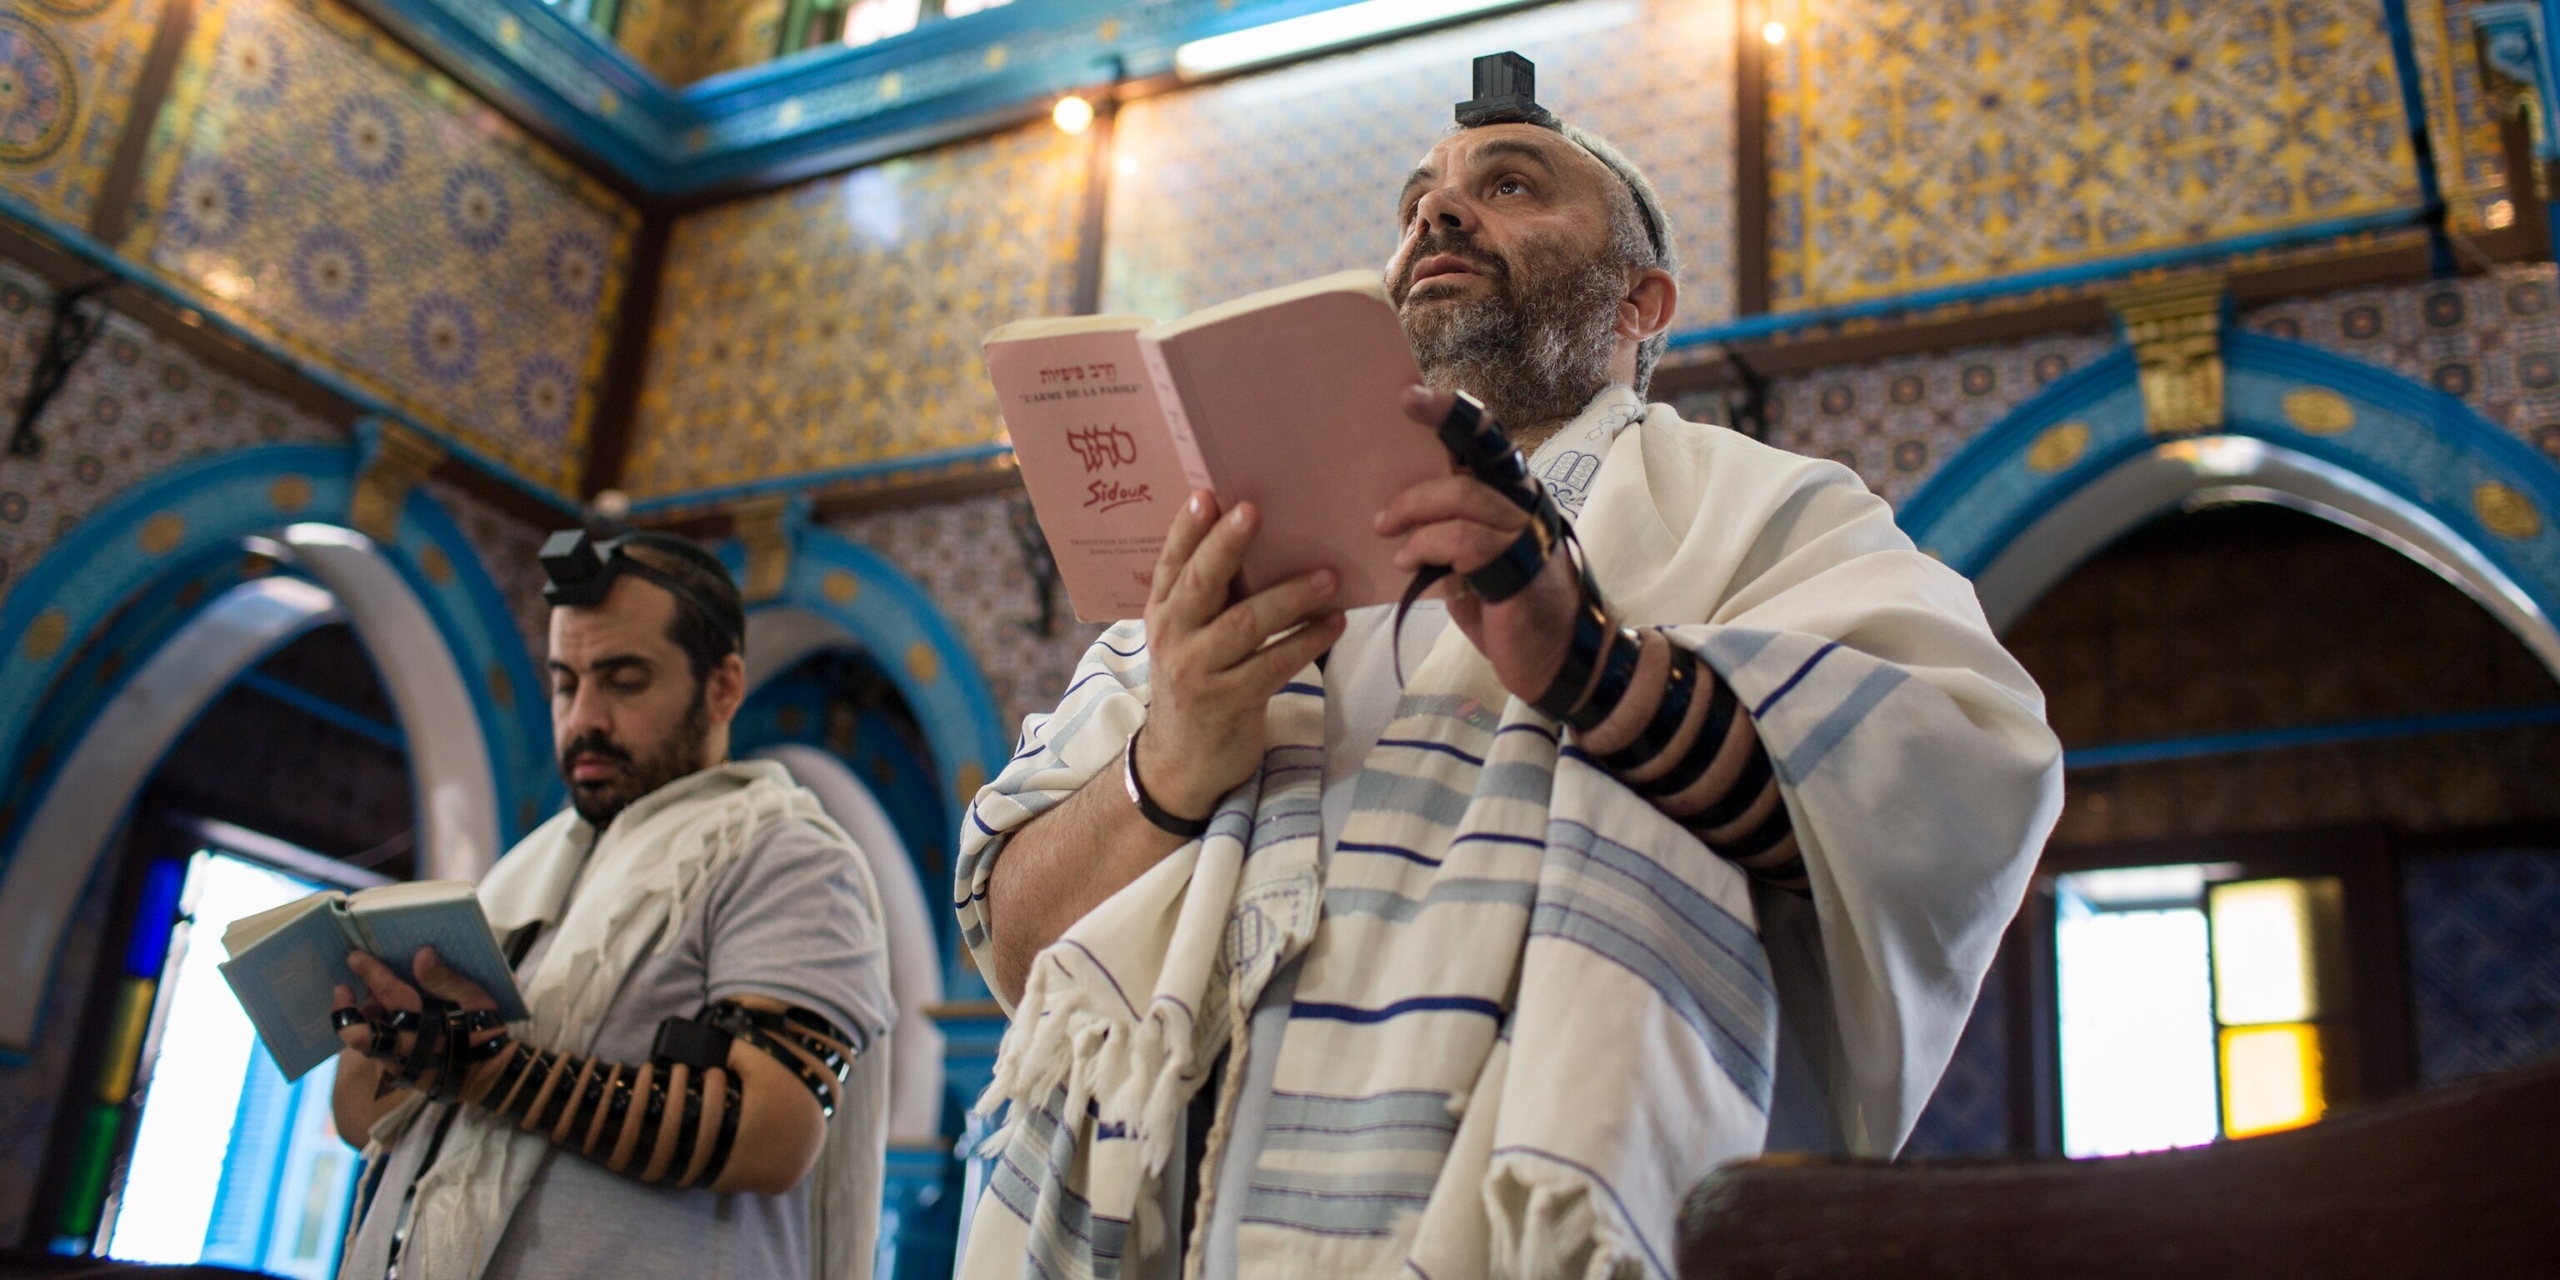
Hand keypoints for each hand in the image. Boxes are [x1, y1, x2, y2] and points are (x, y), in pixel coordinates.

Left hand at [332, 947, 507, 1097]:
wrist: (489, 1073)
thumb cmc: (482, 1028)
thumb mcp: (474, 999)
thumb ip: (445, 979)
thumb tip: (421, 954)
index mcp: (427, 1025)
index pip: (392, 996)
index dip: (372, 975)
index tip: (355, 957)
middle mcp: (406, 1050)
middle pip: (364, 1034)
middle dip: (346, 1011)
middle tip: (342, 989)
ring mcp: (399, 1065)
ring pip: (368, 1042)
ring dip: (363, 1019)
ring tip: (369, 999)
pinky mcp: (397, 1075)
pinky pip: (376, 1050)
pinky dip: (375, 1030)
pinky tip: (381, 1016)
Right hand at [1136, 490, 1346, 818]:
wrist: (1181, 762)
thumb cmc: (1197, 682)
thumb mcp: (1188, 637)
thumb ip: (1210, 596)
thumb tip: (1263, 539)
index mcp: (1162, 611)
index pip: (1171, 562)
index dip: (1187, 528)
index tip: (1208, 494)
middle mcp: (1173, 636)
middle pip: (1201, 584)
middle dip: (1227, 545)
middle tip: (1254, 511)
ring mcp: (1198, 671)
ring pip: (1245, 625)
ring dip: (1289, 597)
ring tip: (1328, 577)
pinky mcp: (1229, 702)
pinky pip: (1274, 664)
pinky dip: (1307, 641)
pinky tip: (1334, 624)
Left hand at [1375, 386, 1587, 704]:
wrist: (1556, 662)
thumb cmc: (1509, 611)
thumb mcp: (1472, 564)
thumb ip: (1448, 533)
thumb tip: (1395, 517)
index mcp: (1513, 496)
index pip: (1487, 440)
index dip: (1452, 412)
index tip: (1410, 395)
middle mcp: (1524, 503)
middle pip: (1479, 452)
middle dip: (1436, 431)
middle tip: (1397, 420)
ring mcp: (1525, 532)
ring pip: (1463, 495)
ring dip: (1414, 511)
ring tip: (1385, 530)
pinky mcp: (1519, 566)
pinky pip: (1463, 541)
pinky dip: (1427, 547)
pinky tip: (1406, 564)